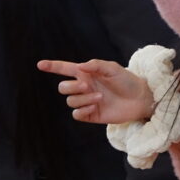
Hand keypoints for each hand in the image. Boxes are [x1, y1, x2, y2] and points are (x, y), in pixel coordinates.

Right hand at [39, 58, 154, 123]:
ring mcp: (86, 101)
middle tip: (87, 86)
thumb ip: (95, 65)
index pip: (64, 69)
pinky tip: (94, 107)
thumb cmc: (127, 80)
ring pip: (70, 101)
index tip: (39, 64)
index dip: (52, 67)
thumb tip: (79, 67)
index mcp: (86, 73)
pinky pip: (76, 114)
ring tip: (100, 98)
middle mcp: (83, 87)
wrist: (140, 99)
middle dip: (72, 87)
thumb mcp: (112, 68)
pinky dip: (83, 110)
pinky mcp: (91, 115)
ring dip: (83, 99)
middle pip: (62, 87)